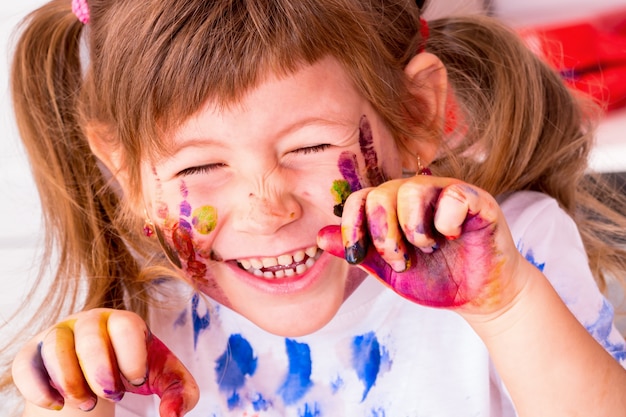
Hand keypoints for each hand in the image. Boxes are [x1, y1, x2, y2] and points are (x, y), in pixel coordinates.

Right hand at [12, 309, 198, 416]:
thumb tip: (172, 415)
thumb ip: (181, 391)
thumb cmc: (135, 369)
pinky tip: (57, 405)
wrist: (100, 372)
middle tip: (111, 394)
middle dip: (100, 370)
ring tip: (85, 403)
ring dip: (69, 380)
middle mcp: (89, 321)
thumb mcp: (163, 377)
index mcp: (124, 321)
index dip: (131, 355)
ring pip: (55, 345)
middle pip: (89, 335)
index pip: (125, 325)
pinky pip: (26, 365)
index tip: (136, 380)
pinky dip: (39, 388)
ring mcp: (59, 334)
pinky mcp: (34, 354)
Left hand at [318, 176, 525, 315]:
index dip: (351, 226)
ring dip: (412, 229)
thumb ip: (359, 252)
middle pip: (381, 193)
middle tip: (400, 261)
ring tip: (426, 249)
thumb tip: (319, 236)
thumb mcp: (388, 271)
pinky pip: (452, 195)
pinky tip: (454, 236)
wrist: (477, 297)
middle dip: (383, 235)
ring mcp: (445, 192)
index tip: (355, 256)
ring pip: (412, 189)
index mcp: (391, 207)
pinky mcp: (476, 199)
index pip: (359, 199)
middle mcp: (415, 193)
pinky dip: (447, 222)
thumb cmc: (433, 279)